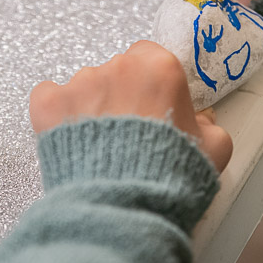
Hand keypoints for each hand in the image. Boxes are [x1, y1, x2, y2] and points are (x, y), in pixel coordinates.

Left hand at [29, 41, 232, 171]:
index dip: (150, 83)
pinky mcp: (49, 102)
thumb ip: (210, 127)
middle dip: (120, 95)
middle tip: (126, 132)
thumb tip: (203, 123)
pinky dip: (57, 115)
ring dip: (90, 108)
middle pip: (117, 71)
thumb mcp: (214, 150)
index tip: (151, 104)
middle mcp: (119, 67)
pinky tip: (71, 139)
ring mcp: (81, 82)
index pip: (150, 57)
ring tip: (99, 146)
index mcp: (160, 68)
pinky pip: (49, 98)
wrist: (125, 205)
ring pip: (85, 87)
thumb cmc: (169, 176)